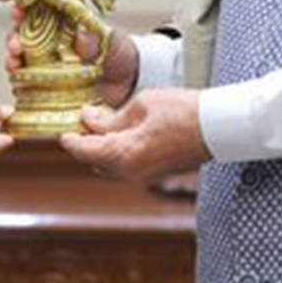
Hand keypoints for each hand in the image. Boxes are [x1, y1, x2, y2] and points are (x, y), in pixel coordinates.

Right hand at [3, 23, 138, 105]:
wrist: (130, 83)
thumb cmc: (119, 53)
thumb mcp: (111, 42)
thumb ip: (95, 39)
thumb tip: (80, 36)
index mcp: (64, 23)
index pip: (38, 11)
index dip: (24, 9)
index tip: (18, 10)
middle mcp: (51, 42)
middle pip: (23, 34)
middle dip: (13, 36)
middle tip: (14, 43)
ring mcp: (47, 63)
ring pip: (20, 56)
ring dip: (12, 56)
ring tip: (14, 59)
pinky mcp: (47, 84)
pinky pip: (27, 81)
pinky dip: (18, 78)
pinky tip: (16, 76)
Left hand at [59, 89, 207, 183]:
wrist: (219, 128)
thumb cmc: (183, 112)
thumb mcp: (141, 105)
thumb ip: (110, 117)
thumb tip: (88, 119)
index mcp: (123, 155)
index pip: (82, 150)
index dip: (69, 137)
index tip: (62, 126)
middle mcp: (130, 173)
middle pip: (92, 161)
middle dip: (85, 142)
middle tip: (84, 119)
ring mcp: (142, 177)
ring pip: (107, 166)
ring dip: (100, 148)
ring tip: (103, 121)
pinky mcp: (153, 174)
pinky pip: (123, 166)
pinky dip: (115, 152)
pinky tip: (121, 131)